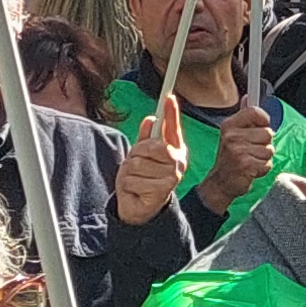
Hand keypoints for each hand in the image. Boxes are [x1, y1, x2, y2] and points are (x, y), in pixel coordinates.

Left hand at [115, 109, 187, 227]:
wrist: (140, 209)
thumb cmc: (141, 180)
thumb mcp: (140, 156)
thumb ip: (146, 139)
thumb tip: (151, 120)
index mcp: (175, 151)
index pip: (173, 128)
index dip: (171, 113)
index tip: (168, 98)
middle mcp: (178, 162)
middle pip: (152, 146)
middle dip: (137, 154)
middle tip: (136, 164)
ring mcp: (172, 176)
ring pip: (138, 163)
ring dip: (130, 172)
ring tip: (136, 179)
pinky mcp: (161, 190)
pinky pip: (133, 179)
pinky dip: (128, 185)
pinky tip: (135, 190)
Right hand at [201, 97, 279, 206]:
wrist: (220, 184)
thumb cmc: (230, 159)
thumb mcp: (232, 135)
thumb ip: (244, 118)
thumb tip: (248, 97)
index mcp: (229, 125)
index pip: (255, 111)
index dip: (263, 120)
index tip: (260, 126)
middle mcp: (232, 136)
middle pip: (268, 132)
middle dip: (264, 144)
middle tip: (250, 151)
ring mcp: (238, 150)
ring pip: (269, 149)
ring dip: (263, 158)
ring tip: (250, 161)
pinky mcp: (245, 165)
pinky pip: (267, 164)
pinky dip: (262, 169)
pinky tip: (250, 170)